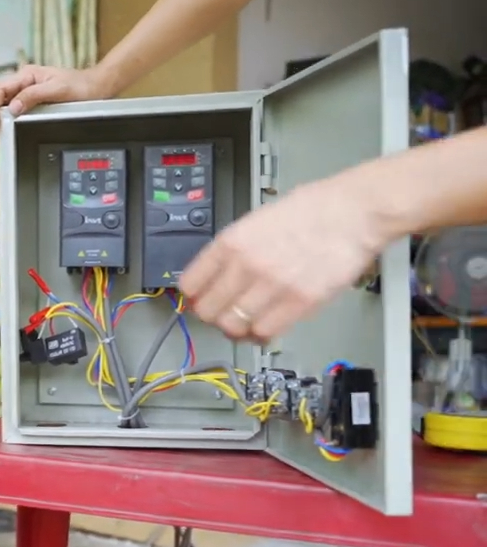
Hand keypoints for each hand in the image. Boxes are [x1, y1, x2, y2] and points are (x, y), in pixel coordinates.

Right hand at [0, 65, 114, 142]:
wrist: (97, 88)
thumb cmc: (81, 86)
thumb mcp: (57, 90)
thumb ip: (33, 95)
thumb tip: (13, 107)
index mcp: (27, 75)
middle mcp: (24, 82)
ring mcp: (28, 92)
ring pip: (4, 106)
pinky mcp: (33, 102)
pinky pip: (15, 111)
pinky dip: (8, 122)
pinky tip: (8, 131)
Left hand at [178, 177, 389, 341]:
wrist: (354, 212)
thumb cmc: (312, 210)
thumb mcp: (256, 220)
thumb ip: (234, 250)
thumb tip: (215, 274)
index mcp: (231, 242)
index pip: (191, 284)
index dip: (192, 297)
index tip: (197, 301)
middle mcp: (246, 265)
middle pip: (208, 310)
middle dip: (212, 316)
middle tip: (222, 314)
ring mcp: (272, 285)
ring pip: (232, 326)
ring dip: (235, 329)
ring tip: (243, 323)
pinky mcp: (299, 302)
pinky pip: (264, 332)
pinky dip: (259, 336)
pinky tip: (263, 328)